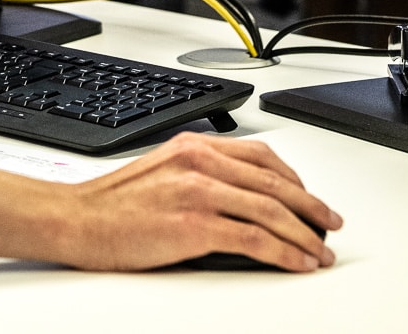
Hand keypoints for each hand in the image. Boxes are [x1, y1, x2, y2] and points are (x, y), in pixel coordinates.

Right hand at [66, 133, 342, 271]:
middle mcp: (200, 162)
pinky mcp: (195, 226)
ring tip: (320, 250)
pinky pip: (255, 239)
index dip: (294, 178)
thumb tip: (238, 197)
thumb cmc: (113, 202)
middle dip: (310, 206)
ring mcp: (199, 192)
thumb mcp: (161, 170)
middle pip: (274, 183)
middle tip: (329, 223)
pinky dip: (283, 252)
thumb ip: (198, 173)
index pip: (260, 156)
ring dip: (304, 233)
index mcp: (193, 146)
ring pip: (271, 210)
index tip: (308, 196)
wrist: (77, 218)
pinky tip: (296, 261)